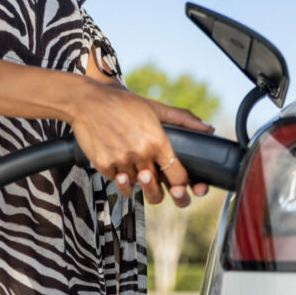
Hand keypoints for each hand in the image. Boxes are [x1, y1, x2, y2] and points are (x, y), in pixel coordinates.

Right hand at [68, 80, 211, 206]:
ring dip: (134, 179)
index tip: (177, 182)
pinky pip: (115, 180)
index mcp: (157, 141)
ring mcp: (121, 161)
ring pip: (134, 186)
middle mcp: (140, 154)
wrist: (86, 100)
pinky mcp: (103, 165)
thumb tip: (209, 129)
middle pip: (156, 192)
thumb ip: (183, 119)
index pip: (178, 177)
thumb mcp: (154, 107)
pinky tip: (116, 159)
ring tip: (131, 167)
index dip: (180, 184)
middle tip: (154, 186)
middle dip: (157, 193)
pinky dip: (117, 174)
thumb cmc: (122, 103)